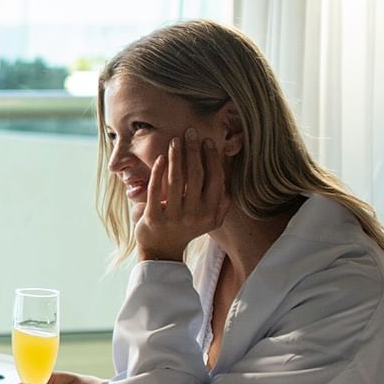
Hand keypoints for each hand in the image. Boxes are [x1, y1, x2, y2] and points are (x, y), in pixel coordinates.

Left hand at [136, 127, 230, 261]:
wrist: (161, 251)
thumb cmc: (186, 229)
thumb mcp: (209, 222)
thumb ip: (220, 206)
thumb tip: (230, 189)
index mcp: (210, 212)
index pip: (215, 179)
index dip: (212, 158)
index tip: (207, 141)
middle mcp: (195, 215)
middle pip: (196, 176)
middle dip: (194, 151)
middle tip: (190, 132)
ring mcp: (174, 217)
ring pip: (177, 180)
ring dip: (176, 157)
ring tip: (175, 140)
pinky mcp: (154, 218)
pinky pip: (156, 190)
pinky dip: (158, 172)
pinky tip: (160, 158)